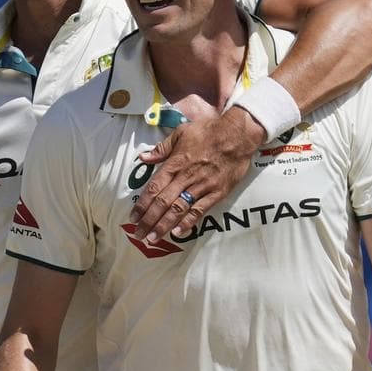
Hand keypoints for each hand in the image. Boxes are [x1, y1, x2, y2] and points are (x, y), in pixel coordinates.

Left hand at [130, 108, 263, 242]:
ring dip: (164, 226)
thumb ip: (162, 149)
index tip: (133, 218)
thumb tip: (143, 158)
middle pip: (163, 202)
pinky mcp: (217, 193)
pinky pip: (200, 210)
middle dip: (149, 221)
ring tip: (153, 239)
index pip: (153, 188)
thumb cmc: (208, 131)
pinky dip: (188, 222)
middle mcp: (186, 177)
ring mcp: (202, 186)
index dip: (141, 205)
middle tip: (138, 235)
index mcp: (175, 163)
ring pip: (179, 210)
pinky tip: (178, 233)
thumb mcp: (180, 133)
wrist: (238, 134)